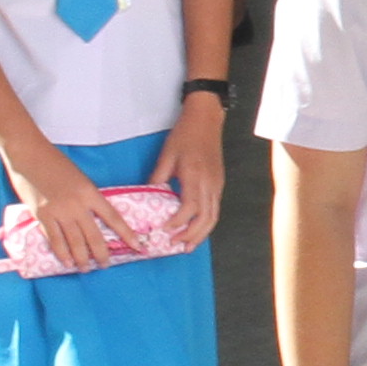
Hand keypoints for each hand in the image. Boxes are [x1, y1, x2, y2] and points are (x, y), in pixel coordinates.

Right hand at [15, 142, 123, 271]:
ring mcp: (59, 211)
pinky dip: (62, 253)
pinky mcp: (43, 216)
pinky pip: (55, 240)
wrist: (28, 154)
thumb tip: (92, 217)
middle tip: (105, 264)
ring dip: (82, 258)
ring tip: (86, 268)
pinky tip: (67, 262)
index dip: (126, 234)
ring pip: (75, 242)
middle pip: (95, 236)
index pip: (113, 217)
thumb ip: (86, 197)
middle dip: (102, 254)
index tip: (137, 246)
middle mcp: (77, 204)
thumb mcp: (78, 178)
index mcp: (90, 192)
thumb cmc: (53, 162)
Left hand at [160, 97, 227, 243]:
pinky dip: (205, 223)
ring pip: (213, 217)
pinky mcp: (218, 184)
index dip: (178, 222)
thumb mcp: (167, 155)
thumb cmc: (185, 134)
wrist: (206, 119)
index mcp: (195, 176)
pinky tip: (195, 230)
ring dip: (201, 234)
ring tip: (187, 246)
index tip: (165, 230)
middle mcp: (209, 183)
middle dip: (191, 235)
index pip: (190, 207)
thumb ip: (158, 178)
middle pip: (206, 218)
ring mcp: (216, 185)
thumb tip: (148, 197)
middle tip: (175, 245)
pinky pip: (214, 210)